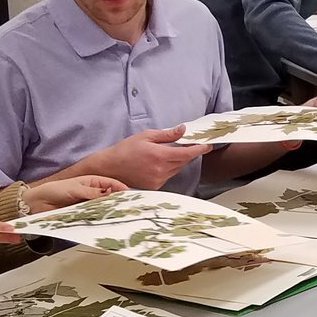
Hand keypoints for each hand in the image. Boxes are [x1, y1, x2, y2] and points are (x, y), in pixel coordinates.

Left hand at [24, 175, 126, 212]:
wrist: (37, 203)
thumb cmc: (55, 190)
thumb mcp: (75, 189)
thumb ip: (92, 193)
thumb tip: (110, 193)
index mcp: (93, 182)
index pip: (112, 184)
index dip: (122, 189)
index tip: (132, 197)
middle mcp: (93, 194)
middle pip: (110, 198)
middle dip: (119, 203)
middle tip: (130, 210)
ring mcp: (88, 205)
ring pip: (103, 209)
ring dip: (110, 213)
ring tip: (120, 218)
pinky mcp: (83, 216)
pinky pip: (94, 218)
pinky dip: (100, 220)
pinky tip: (105, 224)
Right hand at [80, 126, 211, 189]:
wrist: (109, 168)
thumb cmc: (125, 150)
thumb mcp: (146, 136)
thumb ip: (167, 135)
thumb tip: (183, 130)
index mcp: (160, 156)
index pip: (187, 153)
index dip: (199, 149)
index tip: (208, 145)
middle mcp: (161, 170)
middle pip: (183, 161)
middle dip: (189, 153)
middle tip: (190, 145)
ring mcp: (158, 180)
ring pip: (177, 169)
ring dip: (178, 161)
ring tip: (170, 153)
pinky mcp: (154, 187)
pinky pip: (168, 176)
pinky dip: (169, 169)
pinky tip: (160, 163)